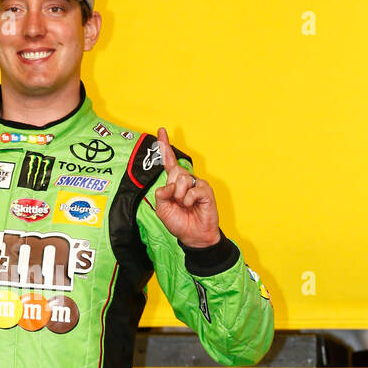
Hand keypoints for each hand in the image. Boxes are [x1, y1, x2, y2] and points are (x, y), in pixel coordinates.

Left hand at [152, 127, 220, 246]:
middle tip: (177, 202)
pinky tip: (192, 206)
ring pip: (182, 180)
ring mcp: (197, 184)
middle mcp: (186, 180)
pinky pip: (192, 190)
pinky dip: (188, 201)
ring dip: (179, 196)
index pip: (168, 161)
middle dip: (172, 189)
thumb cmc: (179, 222)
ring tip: (185, 206)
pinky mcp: (206, 190)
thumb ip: (161, 195)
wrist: (193, 236)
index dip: (164, 146)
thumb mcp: (162, 209)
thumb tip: (168, 185)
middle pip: (174, 172)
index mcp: (175, 182)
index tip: (161, 131)